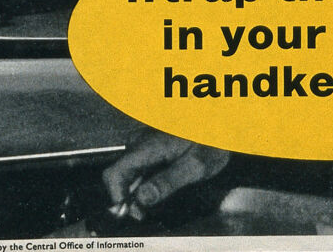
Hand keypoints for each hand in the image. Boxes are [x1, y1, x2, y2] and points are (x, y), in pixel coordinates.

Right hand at [103, 131, 229, 219]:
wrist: (218, 120)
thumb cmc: (211, 139)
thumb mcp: (195, 166)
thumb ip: (167, 182)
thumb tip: (142, 198)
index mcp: (147, 145)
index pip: (114, 174)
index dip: (119, 198)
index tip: (137, 212)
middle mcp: (140, 140)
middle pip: (121, 175)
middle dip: (134, 195)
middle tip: (157, 203)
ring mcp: (143, 140)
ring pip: (130, 171)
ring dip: (142, 187)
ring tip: (168, 186)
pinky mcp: (148, 142)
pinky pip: (138, 164)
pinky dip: (147, 177)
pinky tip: (166, 176)